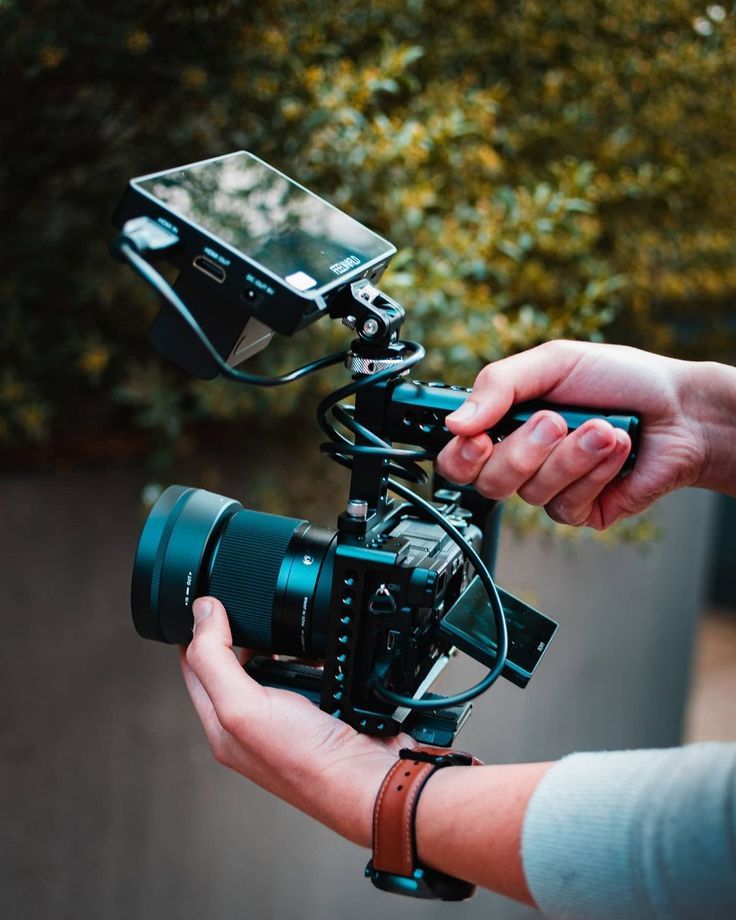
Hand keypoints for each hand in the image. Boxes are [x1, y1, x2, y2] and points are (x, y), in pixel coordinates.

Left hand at [181, 597, 548, 904]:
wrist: (370, 781)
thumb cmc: (305, 759)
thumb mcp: (243, 705)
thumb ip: (215, 658)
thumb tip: (202, 611)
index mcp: (221, 726)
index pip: (195, 667)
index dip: (197, 630)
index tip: (210, 599)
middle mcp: (252, 724)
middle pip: (233, 664)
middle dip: (238, 632)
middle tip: (247, 605)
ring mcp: (288, 718)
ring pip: (273, 665)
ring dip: (278, 642)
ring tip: (282, 621)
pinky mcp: (320, 711)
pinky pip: (309, 673)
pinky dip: (312, 656)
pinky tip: (318, 647)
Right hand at [436, 340, 712, 529]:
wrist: (680, 410)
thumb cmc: (619, 379)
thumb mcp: (553, 362)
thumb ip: (498, 386)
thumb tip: (456, 422)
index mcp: (505, 423)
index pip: (457, 456)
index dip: (462, 455)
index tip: (480, 438)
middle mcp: (521, 459)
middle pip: (488, 481)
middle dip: (524, 450)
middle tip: (554, 419)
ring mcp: (549, 487)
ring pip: (531, 492)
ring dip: (572, 455)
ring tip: (602, 428)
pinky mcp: (579, 509)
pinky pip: (566, 505)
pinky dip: (595, 472)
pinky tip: (615, 451)